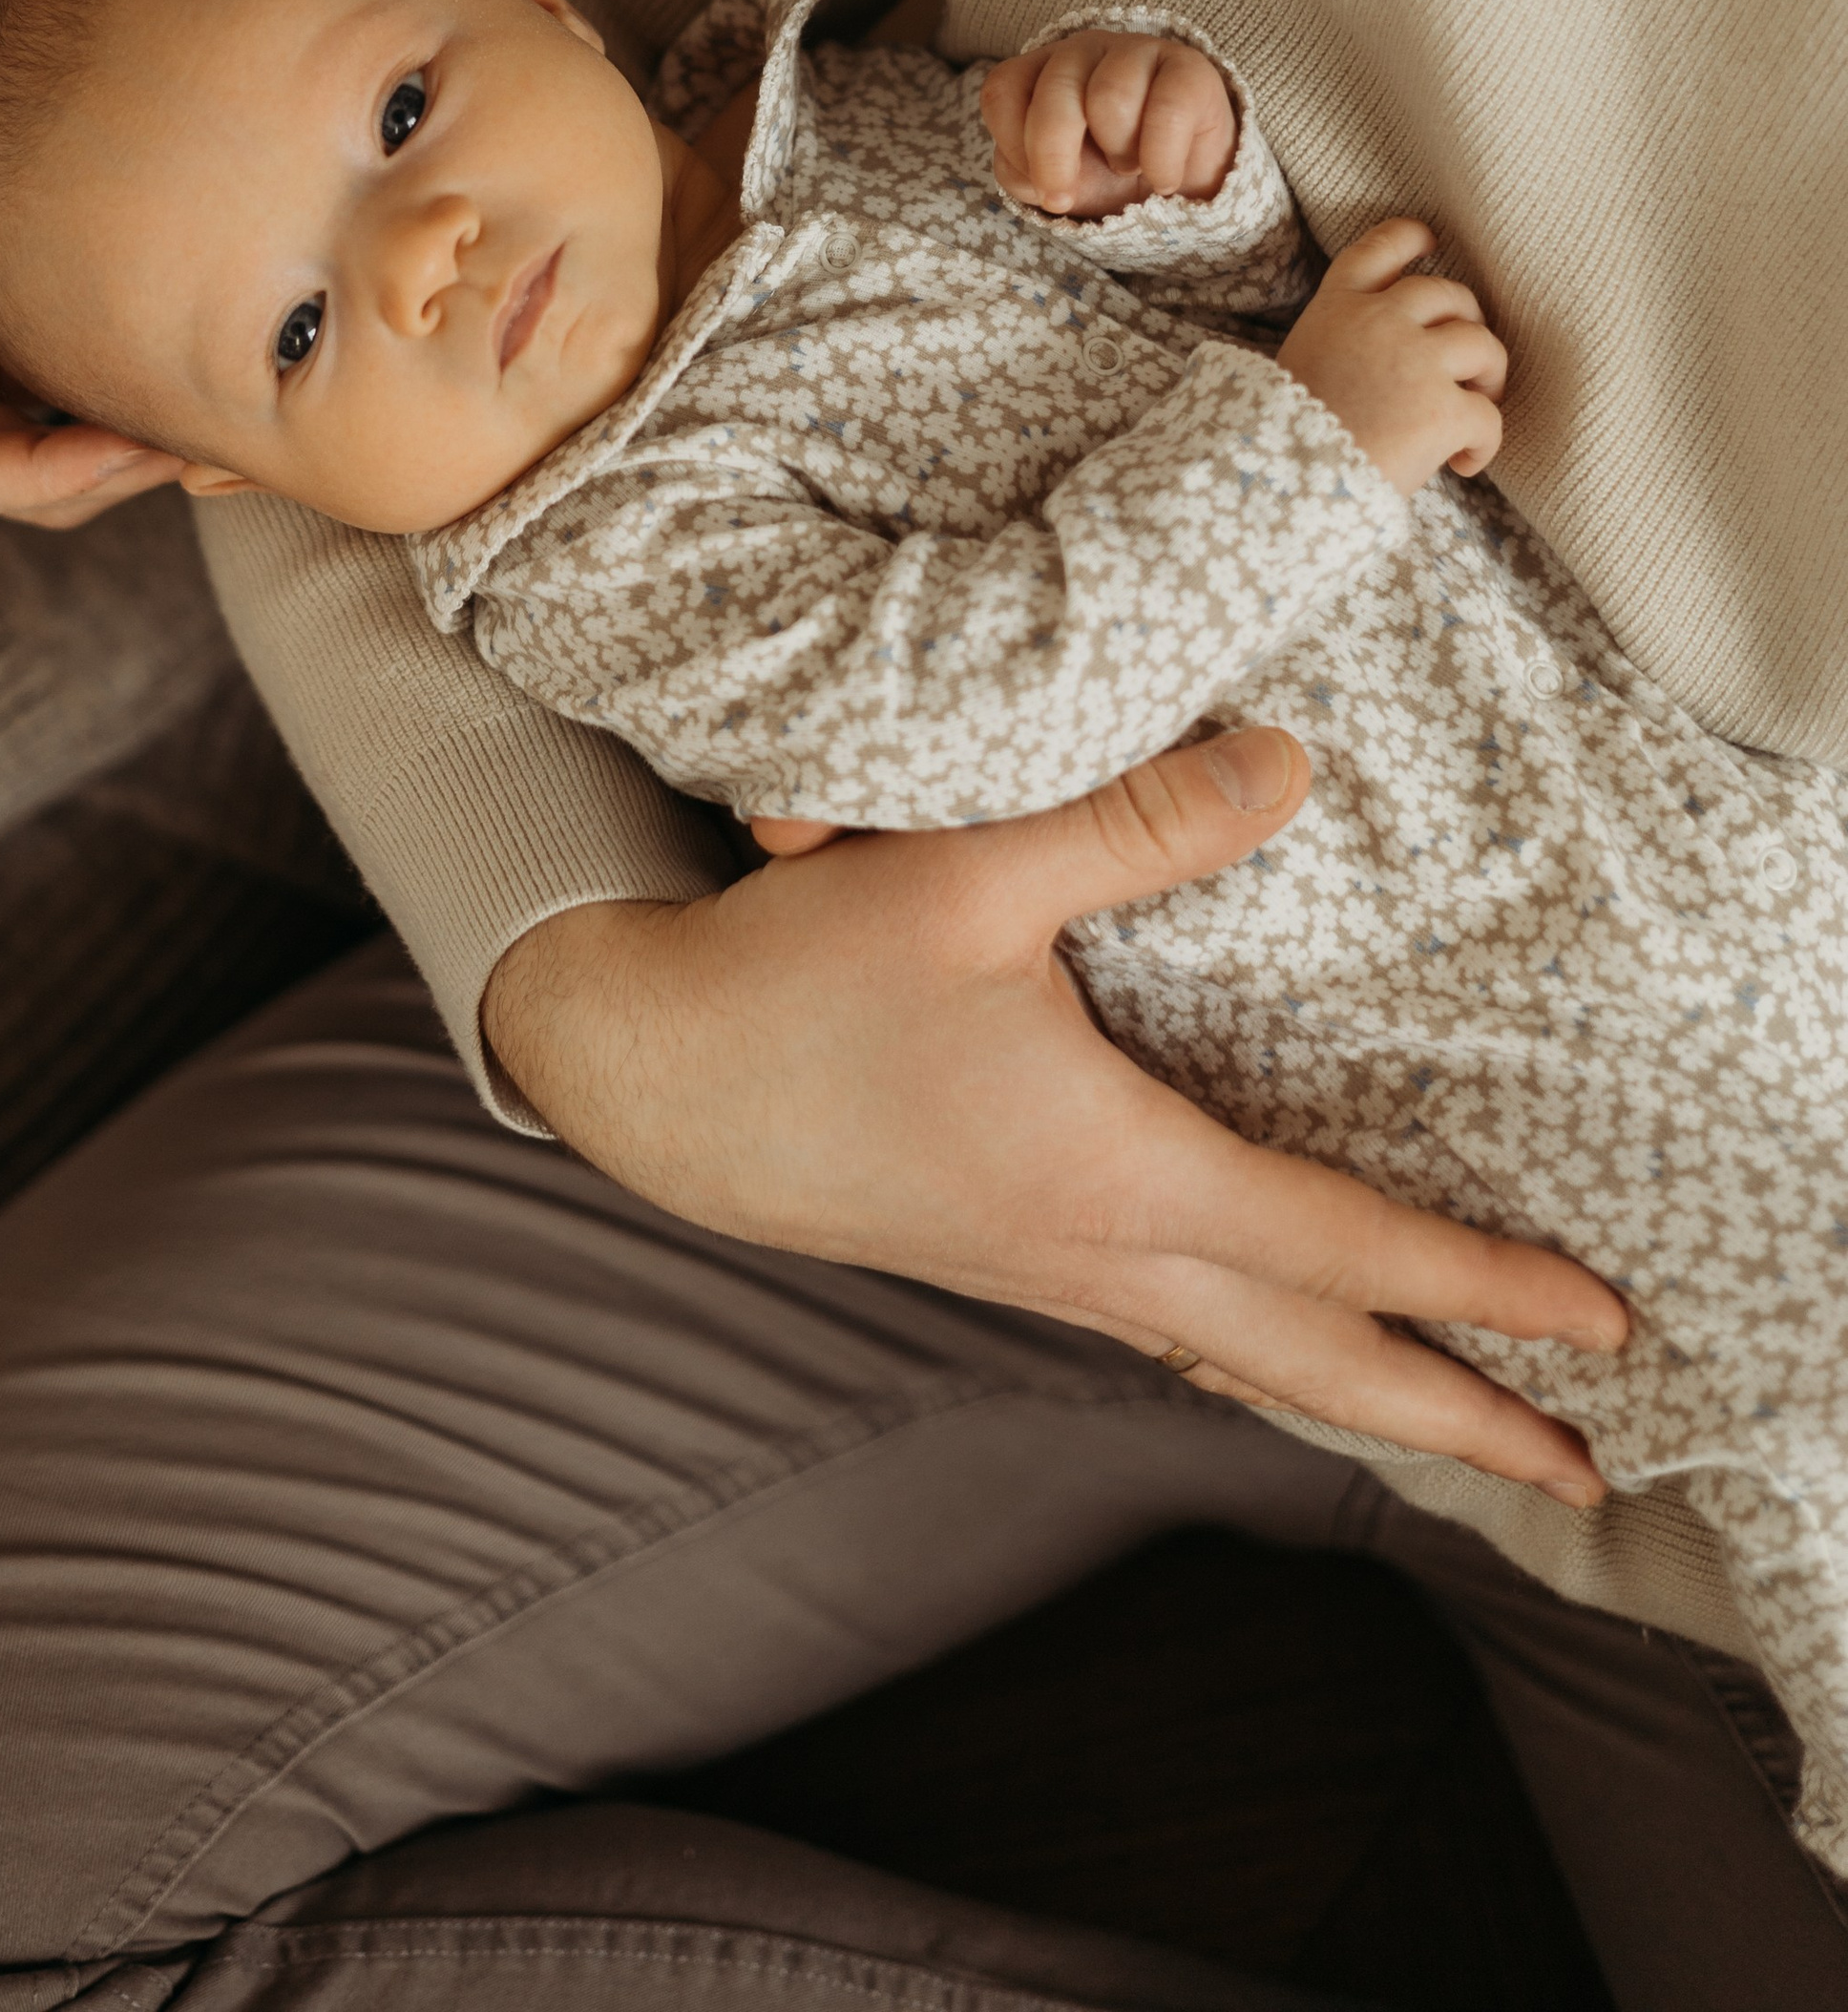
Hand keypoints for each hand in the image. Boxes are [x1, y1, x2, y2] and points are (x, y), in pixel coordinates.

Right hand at [0, 122, 182, 522]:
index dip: (39, 475)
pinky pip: (30, 415)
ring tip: (209, 414)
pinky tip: (166, 377)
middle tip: (203, 434)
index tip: (124, 448)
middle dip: (106, 476)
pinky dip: (97, 409)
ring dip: (116, 452)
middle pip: (7, 490)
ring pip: (29, 464)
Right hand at [486, 727, 1625, 1503]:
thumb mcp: (964, 870)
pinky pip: (1165, 1335)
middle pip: (1312, 1358)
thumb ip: (1132, 821)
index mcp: (1109, 1174)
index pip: (1338, 1248)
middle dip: (1457, 1415)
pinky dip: (1252, 1358)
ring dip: (1361, 1398)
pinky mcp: (994, 1255)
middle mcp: (1091, 1249)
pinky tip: (1254, 1345)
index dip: (1476, 1284)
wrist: (642, 1070)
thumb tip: (1286, 767)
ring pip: (1239, 1359)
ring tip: (1455, 1430)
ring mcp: (1039, 1269)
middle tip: (1581, 1469)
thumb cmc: (790, 976)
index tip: (1594, 1322)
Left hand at [985, 30, 1238, 218]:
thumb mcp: (1056, 179)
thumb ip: (1024, 172)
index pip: (1003, 90)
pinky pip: (1167, 112)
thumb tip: (1033, 175)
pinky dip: (1161, 162)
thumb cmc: (1107, 174)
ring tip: (1128, 167)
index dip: (1012, 143)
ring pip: (1109, 98)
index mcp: (1040, 70)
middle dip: (1054, 158)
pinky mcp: (1188, 67)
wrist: (1182, 185)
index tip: (1038, 182)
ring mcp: (1136, 50)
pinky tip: (1163, 178)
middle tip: (1065, 198)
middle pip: (1054, 93)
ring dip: (1117, 152)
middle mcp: (1083, 49)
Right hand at [1278, 216, 1507, 489]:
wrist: (1283, 483)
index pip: (1381, 247)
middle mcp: (1380, 320)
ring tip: (1477, 407)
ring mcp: (1416, 361)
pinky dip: (1485, 442)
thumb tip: (1398, 358)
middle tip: (1469, 362)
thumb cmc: (1285, 435)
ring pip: (1483, 344)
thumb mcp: (1302, 361)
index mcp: (1338, 306)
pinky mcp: (1443, 409)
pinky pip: (1489, 416)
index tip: (1431, 240)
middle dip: (1469, 322)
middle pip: (1449, 294)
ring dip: (1489, 375)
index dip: (1411, 237)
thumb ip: (1347, 341)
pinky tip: (1463, 463)